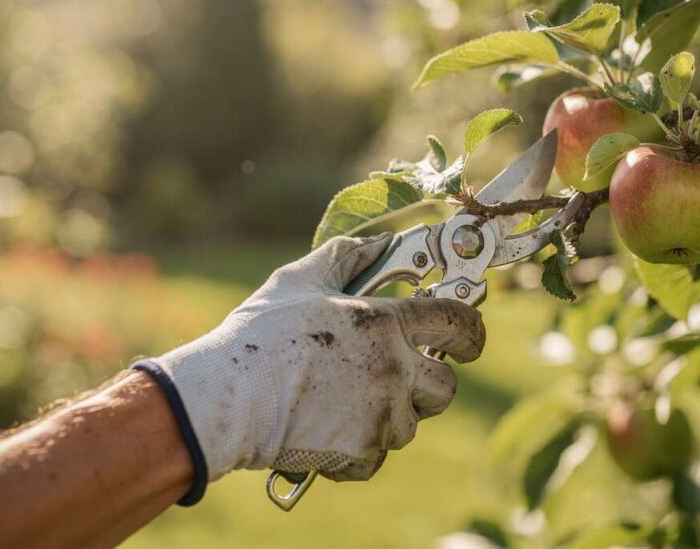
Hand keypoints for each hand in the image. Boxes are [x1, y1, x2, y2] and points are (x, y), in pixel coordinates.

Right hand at [135, 234, 485, 485]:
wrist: (227, 397)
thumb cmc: (261, 334)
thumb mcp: (300, 280)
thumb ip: (345, 256)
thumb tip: (378, 242)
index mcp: (386, 324)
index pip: (457, 323)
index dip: (472, 330)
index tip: (469, 338)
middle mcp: (394, 370)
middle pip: (446, 387)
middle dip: (431, 383)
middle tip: (405, 376)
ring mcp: (381, 415)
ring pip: (411, 424)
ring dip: (391, 416)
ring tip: (352, 402)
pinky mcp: (361, 452)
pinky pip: (378, 456)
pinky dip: (361, 448)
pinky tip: (333, 430)